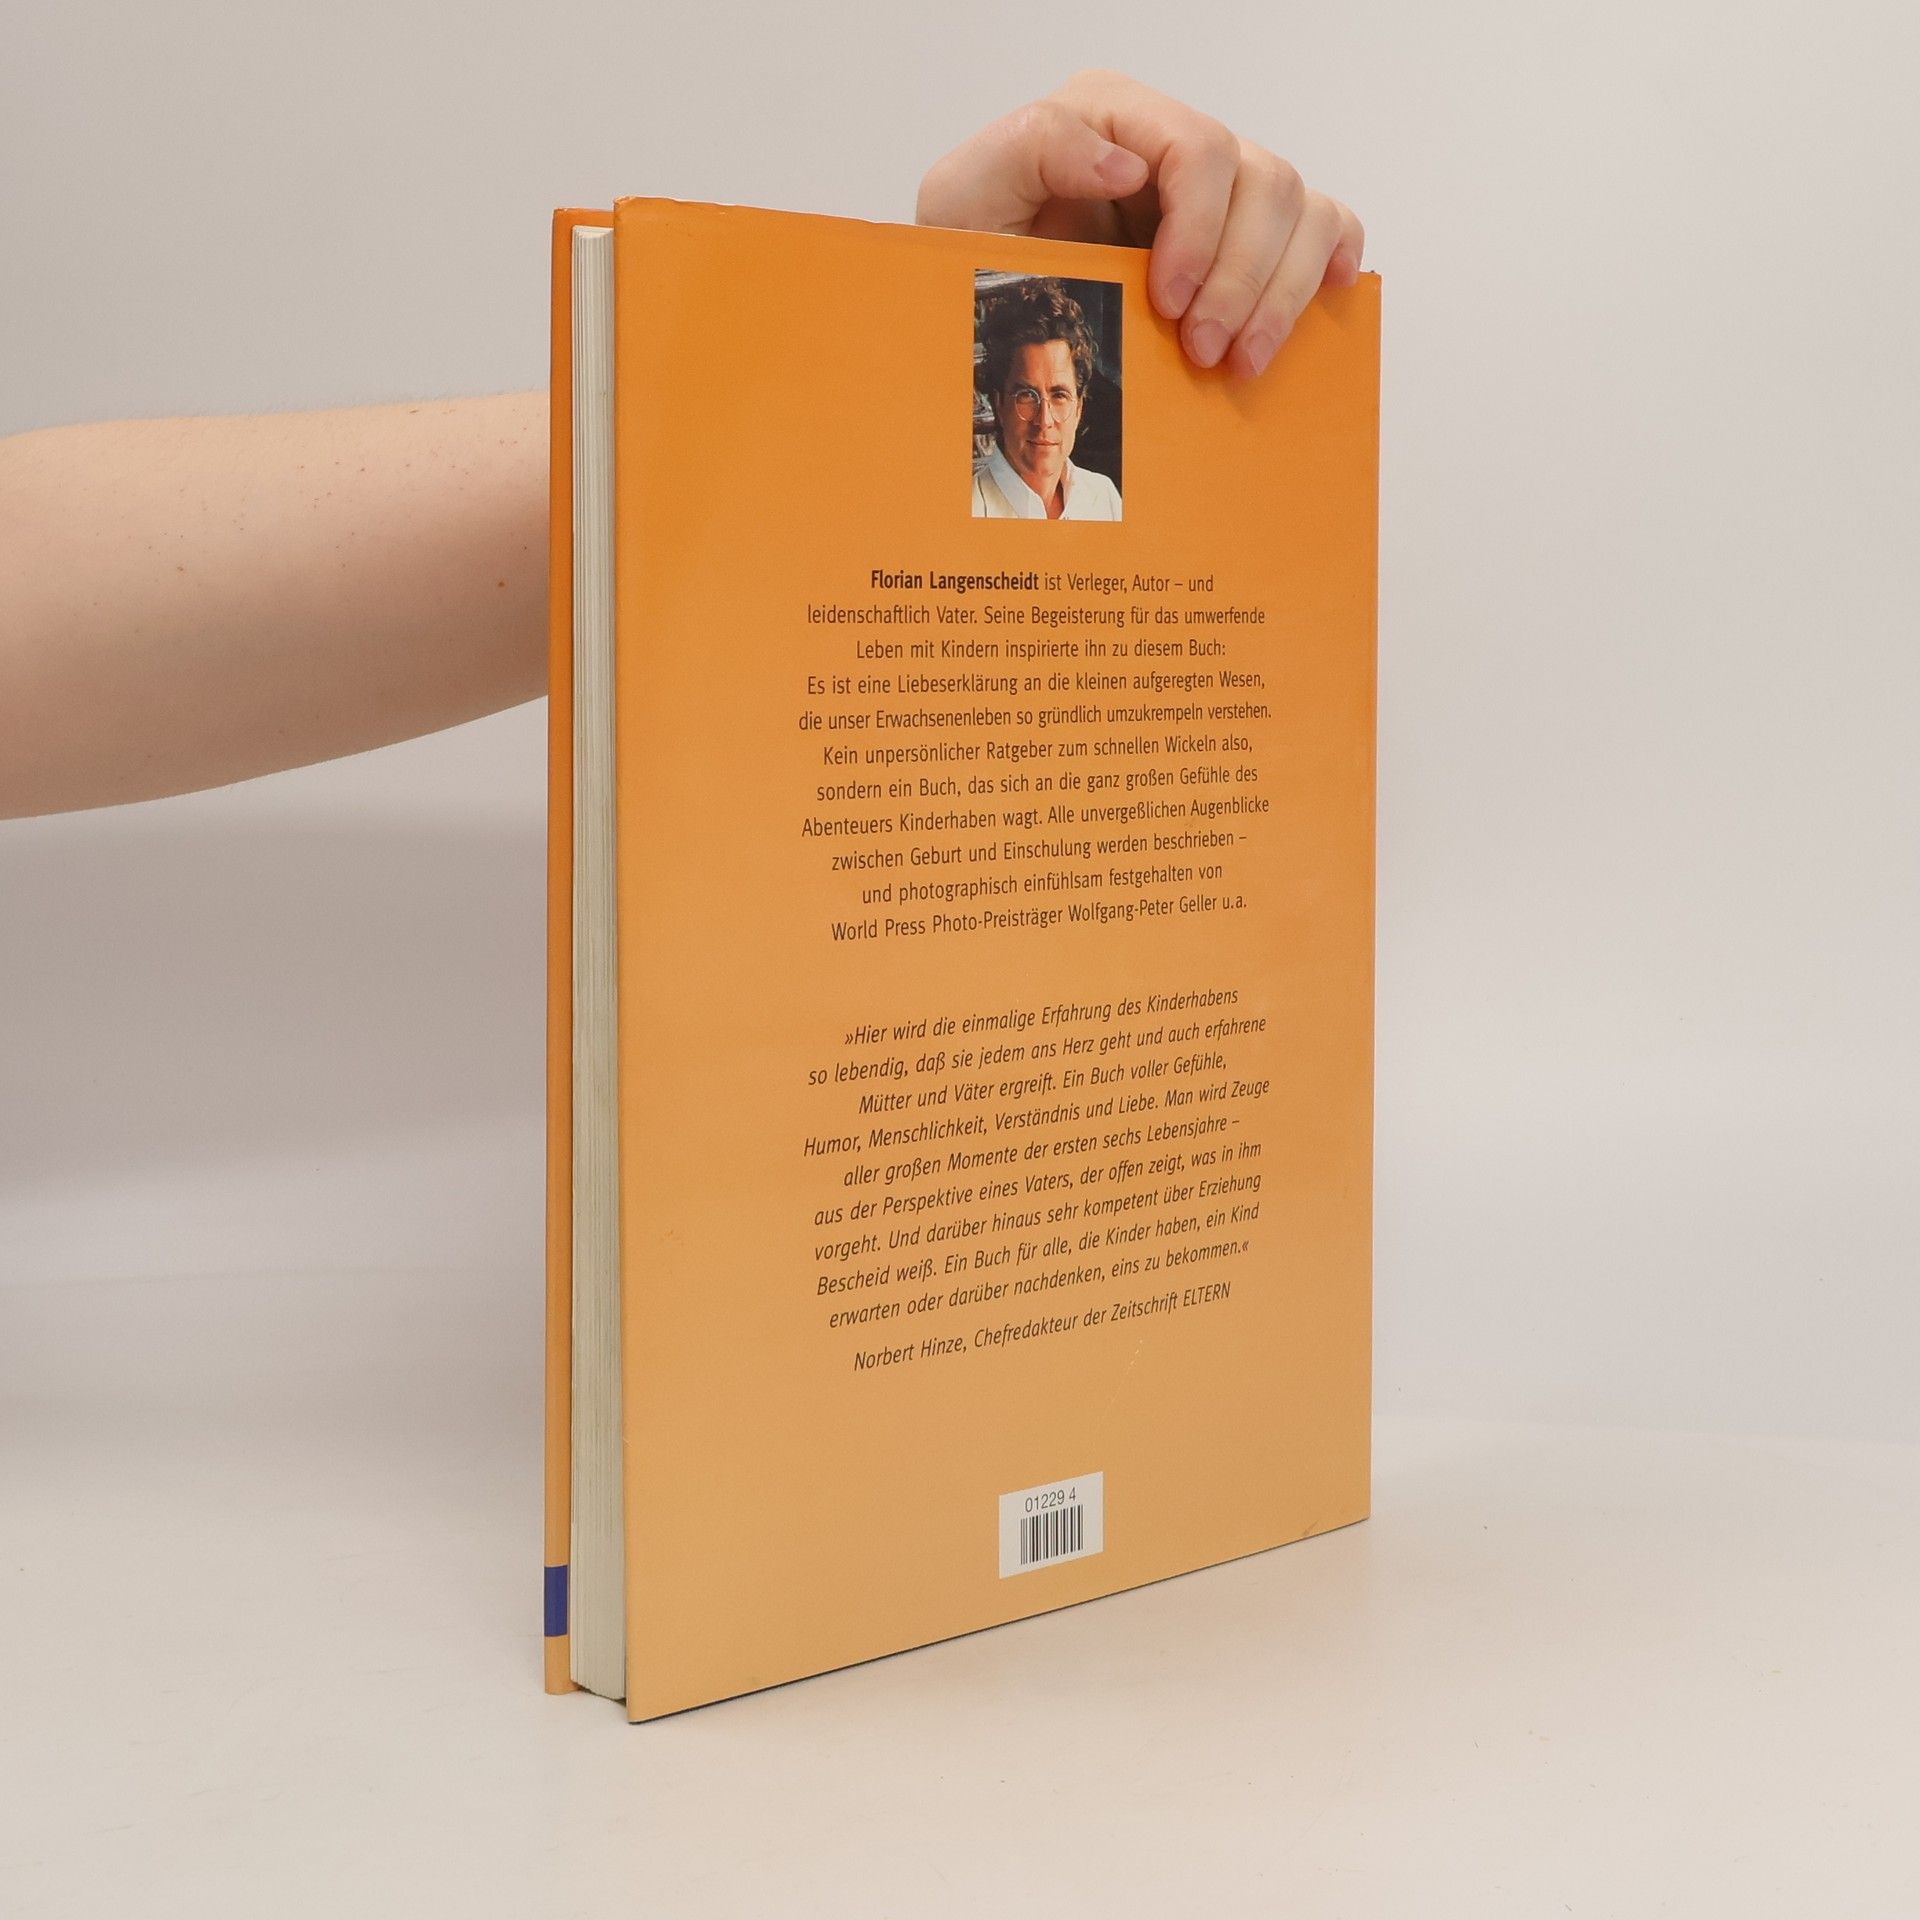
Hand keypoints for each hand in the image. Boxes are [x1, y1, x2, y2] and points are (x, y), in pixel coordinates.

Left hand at [917, 70, 1364, 379]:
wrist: (973, 316)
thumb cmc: (966, 253)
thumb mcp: (963, 198)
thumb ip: (1032, 151)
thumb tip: (1126, 163)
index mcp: (1112, 115)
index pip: (1198, 149)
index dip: (1201, 229)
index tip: (1169, 304)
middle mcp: (1172, 144)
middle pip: (1264, 182)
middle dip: (1242, 278)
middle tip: (1205, 353)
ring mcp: (1216, 190)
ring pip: (1300, 209)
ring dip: (1281, 293)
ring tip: (1239, 362)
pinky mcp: (1242, 236)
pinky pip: (1321, 225)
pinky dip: (1329, 261)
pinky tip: (1317, 304)